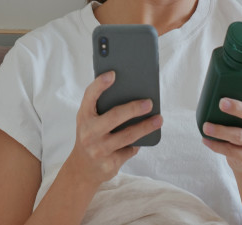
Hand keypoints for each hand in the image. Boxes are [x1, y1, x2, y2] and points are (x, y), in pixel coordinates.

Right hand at [64, 71, 163, 186]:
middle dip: (134, 109)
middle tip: (149, 103)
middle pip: (114, 117)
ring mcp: (99, 149)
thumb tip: (134, 95)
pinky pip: (130, 150)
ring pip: (128, 135)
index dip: (100, 84)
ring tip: (159, 119)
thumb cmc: (91, 135)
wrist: (82, 169)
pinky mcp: (110, 163)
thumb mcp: (90, 121)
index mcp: (83, 116)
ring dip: (146, 127)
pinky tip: (146, 136)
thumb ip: (103, 108)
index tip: (113, 74)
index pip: (89, 96)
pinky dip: (138, 142)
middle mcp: (89, 132)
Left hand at [201, 57, 241, 174]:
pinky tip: (206, 140)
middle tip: (221, 102)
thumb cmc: (241, 126)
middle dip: (238, 107)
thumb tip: (216, 71)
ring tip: (206, 126)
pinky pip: (233, 151)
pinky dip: (217, 146)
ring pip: (241, 136)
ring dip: (221, 131)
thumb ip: (236, 95)